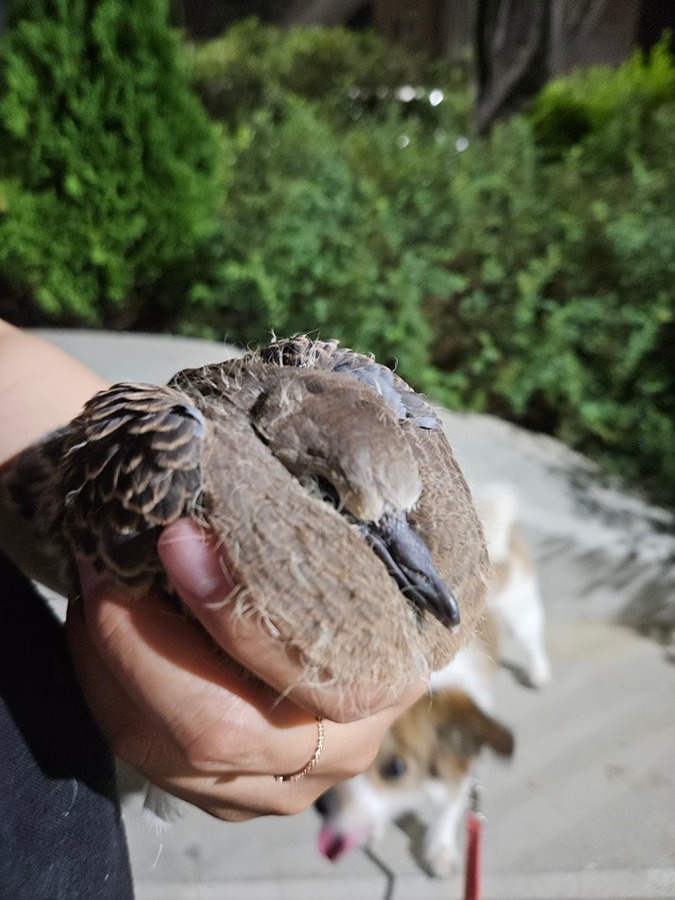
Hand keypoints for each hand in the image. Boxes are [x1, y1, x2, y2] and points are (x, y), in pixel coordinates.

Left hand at [65, 519, 426, 821]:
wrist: (352, 609)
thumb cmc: (344, 554)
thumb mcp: (352, 524)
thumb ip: (327, 502)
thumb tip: (254, 469)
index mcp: (387, 675)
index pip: (307, 666)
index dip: (231, 609)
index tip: (175, 538)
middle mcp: (343, 746)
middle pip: (216, 732)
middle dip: (137, 641)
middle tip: (103, 561)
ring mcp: (282, 784)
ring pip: (163, 752)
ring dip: (108, 661)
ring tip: (96, 584)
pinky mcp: (230, 795)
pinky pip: (143, 757)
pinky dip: (107, 687)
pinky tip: (104, 630)